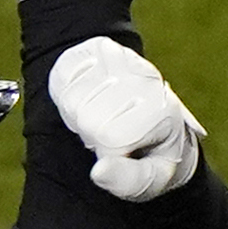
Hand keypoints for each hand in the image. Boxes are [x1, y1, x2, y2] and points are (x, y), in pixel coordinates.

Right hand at [48, 37, 204, 201]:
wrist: (157, 118)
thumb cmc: (152, 154)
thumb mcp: (151, 178)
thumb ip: (128, 180)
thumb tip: (98, 172)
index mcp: (163, 112)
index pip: (111, 138)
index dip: (107, 152)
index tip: (122, 151)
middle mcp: (147, 79)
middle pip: (87, 118)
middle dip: (92, 134)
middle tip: (110, 134)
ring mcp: (123, 58)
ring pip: (73, 98)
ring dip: (79, 113)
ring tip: (101, 117)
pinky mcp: (102, 47)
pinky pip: (64, 73)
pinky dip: (68, 90)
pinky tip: (89, 96)